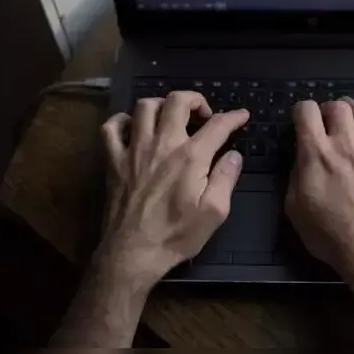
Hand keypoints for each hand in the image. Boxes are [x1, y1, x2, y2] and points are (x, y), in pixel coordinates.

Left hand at [98, 91, 249, 280]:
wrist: (132, 253)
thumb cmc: (176, 235)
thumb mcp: (214, 213)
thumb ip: (226, 178)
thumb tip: (234, 155)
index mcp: (190, 157)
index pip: (217, 125)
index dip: (233, 117)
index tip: (242, 116)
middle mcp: (162, 144)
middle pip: (177, 101)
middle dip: (195, 100)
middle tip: (203, 115)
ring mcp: (133, 149)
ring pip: (144, 106)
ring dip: (161, 105)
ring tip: (171, 118)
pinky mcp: (113, 160)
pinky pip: (111, 127)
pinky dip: (122, 121)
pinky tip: (133, 128)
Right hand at [285, 98, 353, 278]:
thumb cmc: (327, 233)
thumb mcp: (294, 205)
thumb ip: (296, 174)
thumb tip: (303, 156)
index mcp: (317, 153)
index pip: (307, 111)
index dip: (301, 111)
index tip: (300, 119)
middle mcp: (346, 144)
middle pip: (337, 107)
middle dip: (327, 109)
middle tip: (325, 121)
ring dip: (352, 107)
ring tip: (347, 112)